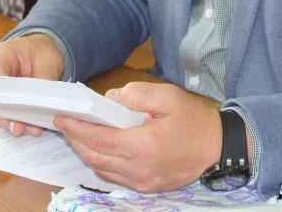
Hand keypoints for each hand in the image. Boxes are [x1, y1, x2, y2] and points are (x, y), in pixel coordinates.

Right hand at [0, 33, 65, 135]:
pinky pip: (3, 114)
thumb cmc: (40, 51)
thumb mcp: (48, 60)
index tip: (11, 109)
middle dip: (5, 115)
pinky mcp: (0, 100)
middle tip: (19, 128)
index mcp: (0, 56)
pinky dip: (17, 122)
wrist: (40, 51)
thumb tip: (45, 101)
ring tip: (31, 129)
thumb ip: (45, 79)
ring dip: (12, 122)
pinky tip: (31, 127)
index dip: (0, 95)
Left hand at [55, 82, 221, 192]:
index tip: (62, 118)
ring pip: (103, 170)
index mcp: (143, 146)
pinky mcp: (147, 187)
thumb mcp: (167, 97)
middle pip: (95, 157)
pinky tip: (101, 148)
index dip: (77, 129)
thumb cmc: (194, 120)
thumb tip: (111, 100)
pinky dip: (103, 163)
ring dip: (88, 152)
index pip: (99, 140)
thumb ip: (136, 94)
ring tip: (80, 134)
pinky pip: (116, 177)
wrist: (218, 147)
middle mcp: (140, 169)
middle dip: (77, 140)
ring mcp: (143, 182)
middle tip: (66, 124)